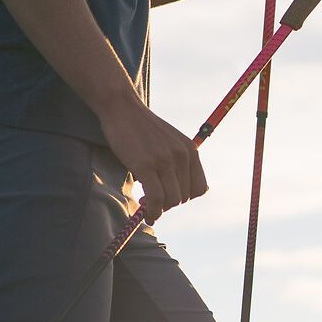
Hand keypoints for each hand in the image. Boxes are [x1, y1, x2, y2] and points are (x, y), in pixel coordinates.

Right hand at [101, 98, 208, 224]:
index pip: (199, 188)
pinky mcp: (146, 166)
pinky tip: (145, 212)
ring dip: (159, 208)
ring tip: (146, 204)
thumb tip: (173, 197)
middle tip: (152, 200)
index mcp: (190, 150)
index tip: (168, 196)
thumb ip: (177, 162)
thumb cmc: (142, 128)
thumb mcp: (169, 141)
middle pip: (185, 197)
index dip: (184, 197)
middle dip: (168, 203)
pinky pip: (155, 199)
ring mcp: (164, 161)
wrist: (122, 108)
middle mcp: (182, 156)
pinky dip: (152, 211)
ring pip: (171, 201)